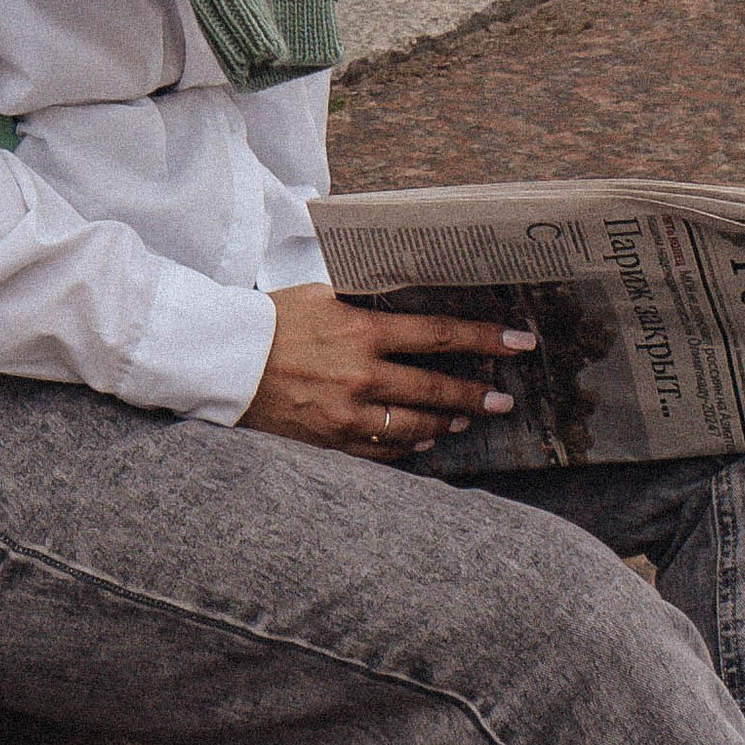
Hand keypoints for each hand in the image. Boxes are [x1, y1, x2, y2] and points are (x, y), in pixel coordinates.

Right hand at [241, 282, 535, 459]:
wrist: (226, 361)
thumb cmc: (274, 319)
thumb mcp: (323, 295)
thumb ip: (366, 300)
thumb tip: (407, 296)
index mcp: (362, 330)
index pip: (439, 334)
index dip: (484, 339)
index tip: (519, 343)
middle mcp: (361, 374)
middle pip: (435, 387)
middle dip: (476, 393)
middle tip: (504, 399)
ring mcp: (347, 413)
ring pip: (414, 424)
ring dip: (446, 421)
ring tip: (466, 418)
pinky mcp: (331, 441)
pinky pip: (382, 449)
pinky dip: (408, 444)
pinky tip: (424, 439)